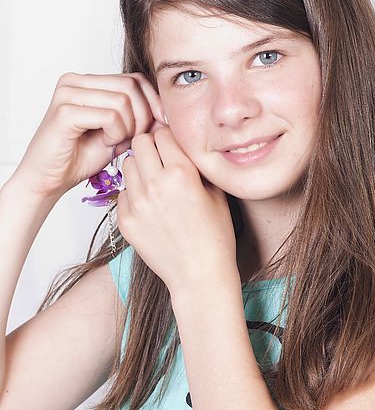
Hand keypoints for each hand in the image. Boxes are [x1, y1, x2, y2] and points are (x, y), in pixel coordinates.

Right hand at [10, 72, 164, 198]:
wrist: (49, 180)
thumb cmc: (81, 157)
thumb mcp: (121, 133)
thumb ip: (141, 118)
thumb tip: (170, 112)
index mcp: (88, 81)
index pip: (134, 78)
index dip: (153, 101)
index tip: (160, 124)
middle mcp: (75, 81)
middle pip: (131, 86)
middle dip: (144, 115)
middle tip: (136, 138)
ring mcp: (67, 93)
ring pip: (122, 101)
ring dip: (129, 127)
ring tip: (116, 142)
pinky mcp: (64, 111)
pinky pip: (109, 116)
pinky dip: (116, 133)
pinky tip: (106, 143)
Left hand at [116, 126, 238, 294]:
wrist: (199, 275)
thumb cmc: (215, 236)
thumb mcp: (216, 192)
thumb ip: (197, 164)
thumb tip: (182, 145)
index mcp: (181, 173)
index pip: (162, 134)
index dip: (170, 138)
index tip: (174, 147)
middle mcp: (155, 184)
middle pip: (140, 142)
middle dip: (151, 147)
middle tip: (162, 159)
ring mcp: (136, 203)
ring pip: (128, 164)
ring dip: (141, 167)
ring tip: (155, 182)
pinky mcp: (125, 221)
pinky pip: (123, 192)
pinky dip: (134, 193)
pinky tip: (151, 206)